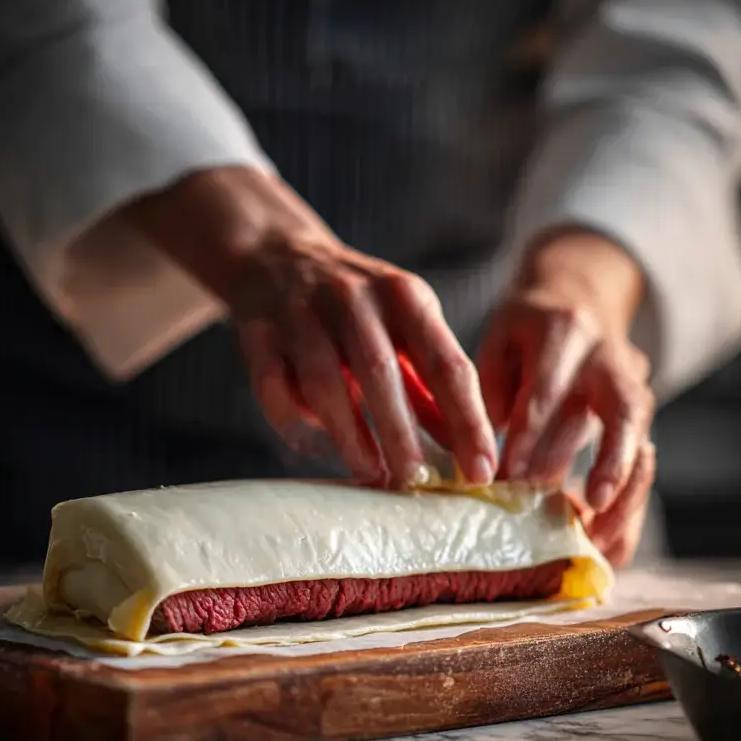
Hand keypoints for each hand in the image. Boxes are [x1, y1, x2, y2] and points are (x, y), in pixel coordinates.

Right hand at [131, 166, 497, 488]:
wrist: (278, 259)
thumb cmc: (357, 309)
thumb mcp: (405, 328)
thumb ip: (432, 387)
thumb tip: (469, 450)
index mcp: (404, 296)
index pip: (446, 363)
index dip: (468, 420)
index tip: (482, 469)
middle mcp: (354, 298)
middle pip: (382, 372)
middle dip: (401, 433)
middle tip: (417, 482)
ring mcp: (301, 312)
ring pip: (325, 383)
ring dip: (350, 435)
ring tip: (371, 475)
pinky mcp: (258, 333)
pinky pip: (274, 387)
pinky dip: (295, 424)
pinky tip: (316, 450)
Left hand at [477, 230, 655, 565]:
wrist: (579, 295)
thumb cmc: (525, 329)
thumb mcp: (498, 342)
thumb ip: (492, 392)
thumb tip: (486, 459)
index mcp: (564, 330)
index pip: (548, 390)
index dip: (531, 438)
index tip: (510, 479)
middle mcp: (610, 357)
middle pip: (611, 415)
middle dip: (577, 467)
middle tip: (551, 514)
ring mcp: (635, 384)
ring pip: (641, 440)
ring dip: (621, 494)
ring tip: (597, 538)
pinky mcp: (642, 413)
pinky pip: (644, 461)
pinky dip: (628, 504)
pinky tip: (610, 541)